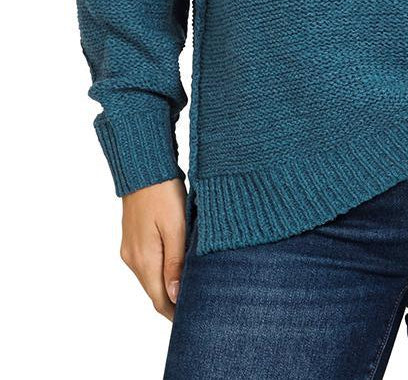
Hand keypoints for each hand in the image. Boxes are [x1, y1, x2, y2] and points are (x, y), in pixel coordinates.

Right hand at [120, 178, 186, 320]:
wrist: (144, 167)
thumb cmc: (163, 193)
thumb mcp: (176, 227)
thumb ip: (175, 263)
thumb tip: (174, 297)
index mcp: (144, 259)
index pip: (159, 300)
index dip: (175, 313)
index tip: (193, 318)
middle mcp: (133, 259)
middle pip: (154, 291)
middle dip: (173, 301)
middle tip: (197, 304)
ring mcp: (130, 249)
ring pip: (150, 278)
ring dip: (167, 285)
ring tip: (191, 286)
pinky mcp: (132, 239)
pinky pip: (147, 263)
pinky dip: (161, 270)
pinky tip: (176, 265)